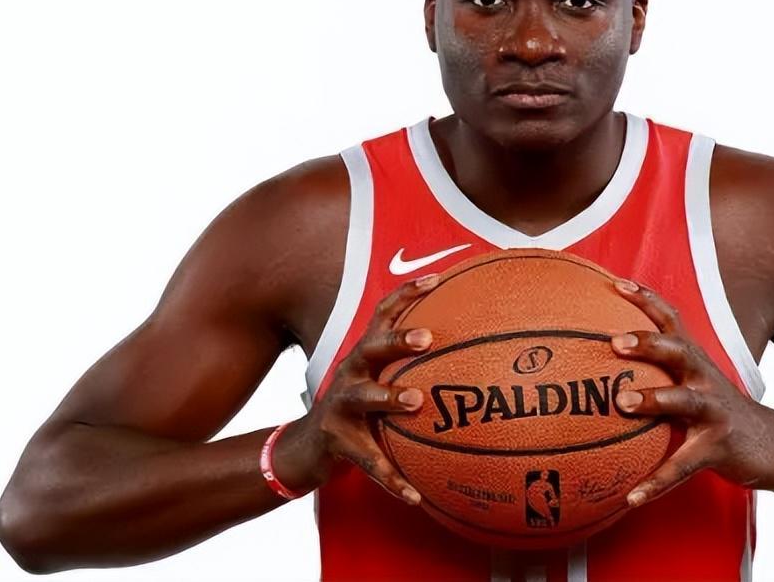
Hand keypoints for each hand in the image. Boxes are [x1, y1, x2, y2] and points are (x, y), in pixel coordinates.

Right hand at [275, 274, 439, 503]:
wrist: (305, 450)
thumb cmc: (356, 411)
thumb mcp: (376, 382)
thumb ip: (410, 367)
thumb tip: (468, 355)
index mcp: (364, 357)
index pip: (383, 314)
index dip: (407, 294)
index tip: (437, 279)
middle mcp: (350, 374)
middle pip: (371, 348)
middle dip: (397, 340)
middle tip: (426, 338)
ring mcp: (340, 408)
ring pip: (365, 398)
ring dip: (389, 397)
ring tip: (415, 401)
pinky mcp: (338, 443)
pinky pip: (370, 461)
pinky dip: (393, 479)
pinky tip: (415, 495)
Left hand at [610, 279, 773, 505]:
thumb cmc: (724, 413)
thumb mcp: (698, 384)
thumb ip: (664, 372)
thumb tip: (612, 360)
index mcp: (696, 362)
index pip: (671, 321)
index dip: (646, 299)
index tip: (616, 283)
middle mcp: (705, 380)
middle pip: (677, 351)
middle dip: (648, 343)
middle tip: (615, 342)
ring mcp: (713, 413)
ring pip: (681, 402)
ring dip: (650, 401)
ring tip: (620, 403)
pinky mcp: (717, 448)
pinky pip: (681, 466)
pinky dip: (655, 482)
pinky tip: (632, 497)